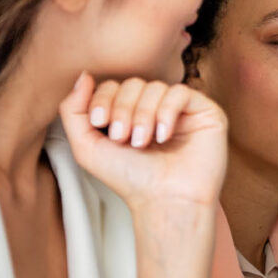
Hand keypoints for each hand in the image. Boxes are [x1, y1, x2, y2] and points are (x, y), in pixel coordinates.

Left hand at [58, 73, 226, 208]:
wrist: (165, 201)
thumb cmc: (131, 180)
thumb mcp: (87, 147)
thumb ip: (73, 111)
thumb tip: (83, 76)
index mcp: (130, 114)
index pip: (113, 86)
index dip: (103, 100)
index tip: (100, 124)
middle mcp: (155, 109)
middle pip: (132, 83)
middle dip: (122, 109)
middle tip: (123, 138)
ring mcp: (181, 110)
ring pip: (155, 87)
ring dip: (143, 115)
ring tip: (143, 142)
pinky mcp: (204, 112)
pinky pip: (180, 92)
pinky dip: (166, 112)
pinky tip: (164, 136)